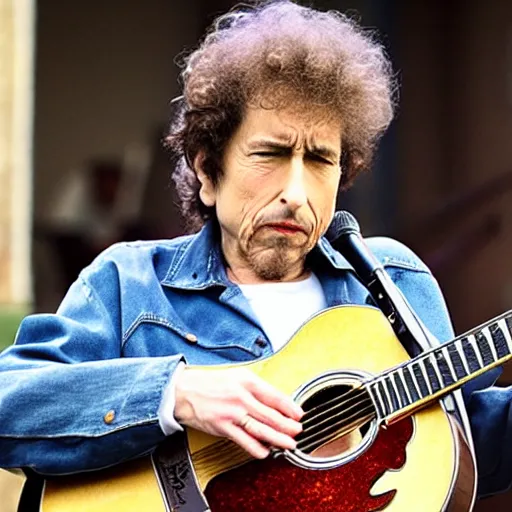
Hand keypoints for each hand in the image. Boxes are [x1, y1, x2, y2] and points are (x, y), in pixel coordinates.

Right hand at [174, 366, 303, 458]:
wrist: (183, 390)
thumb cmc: (209, 383)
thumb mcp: (236, 376)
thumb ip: (255, 388)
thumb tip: (274, 401)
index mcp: (246, 381)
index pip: (274, 396)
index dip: (289, 407)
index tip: (299, 414)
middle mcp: (241, 396)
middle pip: (271, 414)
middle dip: (287, 425)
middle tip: (298, 431)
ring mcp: (232, 413)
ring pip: (261, 428)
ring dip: (278, 438)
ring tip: (289, 444)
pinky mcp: (222, 426)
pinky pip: (244, 440)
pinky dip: (256, 448)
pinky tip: (265, 452)